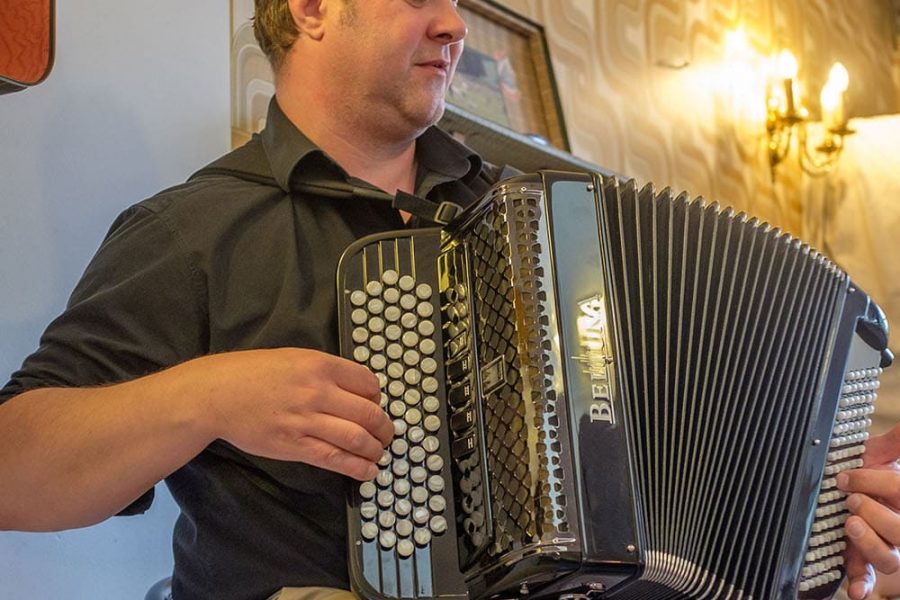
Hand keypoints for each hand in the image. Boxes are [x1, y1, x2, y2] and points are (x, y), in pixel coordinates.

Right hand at [182, 348, 392, 480]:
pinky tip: (368, 471)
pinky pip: (335, 458)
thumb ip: (326, 372)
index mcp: (320, 365)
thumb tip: (356, 391)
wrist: (217, 394)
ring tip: (378, 454)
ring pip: (357, 438)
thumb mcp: (295, 358)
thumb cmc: (253, 374)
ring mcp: (306, 420)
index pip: (369, 383)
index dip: (378, 398)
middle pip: (369, 413)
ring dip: (375, 450)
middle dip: (384, 428)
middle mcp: (318, 391)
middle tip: (385, 435)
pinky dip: (357, 467)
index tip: (375, 406)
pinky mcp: (295, 445)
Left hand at [838, 423, 899, 598]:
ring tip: (849, 524)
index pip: (899, 490)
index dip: (874, 482)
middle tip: (850, 501)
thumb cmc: (873, 475)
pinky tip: (854, 591)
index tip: (846, 475)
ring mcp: (887, 548)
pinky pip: (868, 580)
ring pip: (889, 560)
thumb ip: (895, 442)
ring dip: (868, 543)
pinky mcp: (866, 563)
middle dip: (875, 514)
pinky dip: (861, 586)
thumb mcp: (882, 456)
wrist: (859, 493)